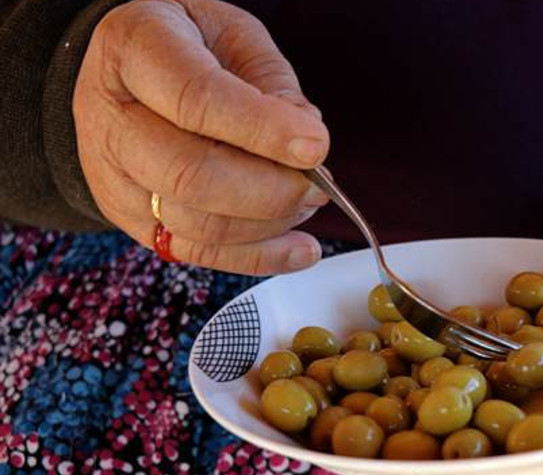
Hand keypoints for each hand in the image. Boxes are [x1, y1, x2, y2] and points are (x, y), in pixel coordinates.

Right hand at [74, 0, 328, 274]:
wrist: (124, 70)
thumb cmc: (186, 45)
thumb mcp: (233, 35)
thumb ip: (272, 85)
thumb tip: (308, 147)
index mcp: (134, 49)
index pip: (195, 99)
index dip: (262, 129)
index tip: (315, 147)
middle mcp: (111, 117)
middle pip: (189, 174)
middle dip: (271, 190)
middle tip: (317, 184)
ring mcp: (115, 176)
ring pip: (195, 223)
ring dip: (269, 224)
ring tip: (307, 203)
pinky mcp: (132, 220)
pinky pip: (197, 252)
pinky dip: (258, 257)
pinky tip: (300, 249)